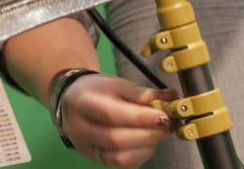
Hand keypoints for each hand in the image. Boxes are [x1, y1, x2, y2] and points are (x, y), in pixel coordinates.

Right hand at [59, 74, 176, 167]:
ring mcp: (84, 147)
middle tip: (166, 126)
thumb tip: (169, 98)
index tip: (164, 116)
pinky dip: (139, 155)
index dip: (141, 118)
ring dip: (145, 147)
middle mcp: (78, 128)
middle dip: (147, 134)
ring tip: (157, 133)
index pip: (111, 114)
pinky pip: (120, 164)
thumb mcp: (116, 83)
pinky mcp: (94, 158)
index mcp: (82, 103)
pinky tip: (147, 143)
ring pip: (118, 157)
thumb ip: (140, 93)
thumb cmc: (97, 91)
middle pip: (115, 139)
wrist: (73, 101)